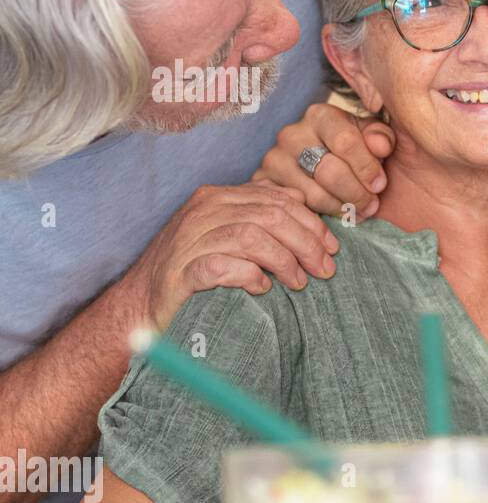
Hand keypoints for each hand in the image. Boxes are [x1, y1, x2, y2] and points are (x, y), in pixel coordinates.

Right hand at [121, 182, 338, 329]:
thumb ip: (260, 215)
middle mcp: (203, 212)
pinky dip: (248, 275)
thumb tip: (302, 200)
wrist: (141, 304)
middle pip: (269, 216)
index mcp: (219, 197)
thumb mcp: (228, 234)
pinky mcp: (181, 271)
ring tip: (298, 281)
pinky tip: (262, 287)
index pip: (276, 200)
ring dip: (283, 260)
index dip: (311, 222)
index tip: (332, 247)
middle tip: (324, 269)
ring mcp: (189, 240)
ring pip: (250, 236)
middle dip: (306, 243)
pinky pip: (222, 266)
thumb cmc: (194, 270)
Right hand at [252, 102, 395, 216]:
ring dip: (341, 209)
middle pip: (329, 171)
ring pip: (313, 194)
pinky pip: (293, 209)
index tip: (380, 185)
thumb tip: (381, 146)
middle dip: (356, 193)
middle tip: (371, 205)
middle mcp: (291, 134)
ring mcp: (273, 160)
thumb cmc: (354, 155)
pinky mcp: (262, 185)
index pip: (346, 141)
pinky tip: (333, 218)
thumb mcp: (372, 140)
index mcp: (320, 115)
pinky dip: (318, 218)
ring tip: (358, 214)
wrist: (320, 172)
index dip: (367, 168)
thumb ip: (381, 137)